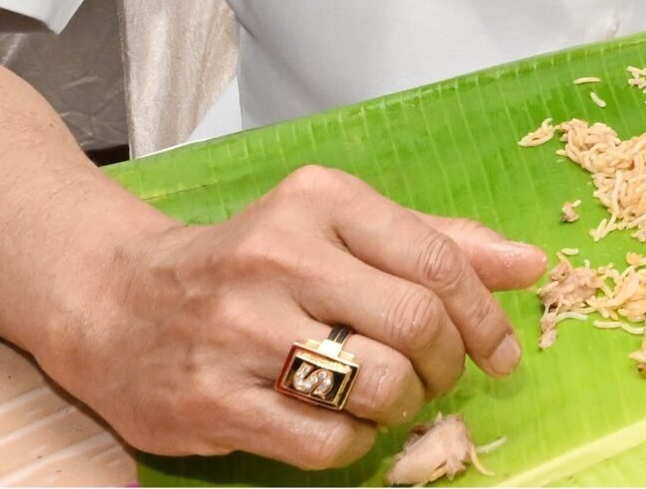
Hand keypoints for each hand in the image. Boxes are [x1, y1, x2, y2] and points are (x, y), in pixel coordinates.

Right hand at [38, 165, 544, 468]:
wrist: (115, 299)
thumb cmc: (249, 263)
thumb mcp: (337, 228)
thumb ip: (434, 242)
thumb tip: (531, 266)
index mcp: (319, 201)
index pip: (437, 259)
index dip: (485, 315)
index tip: (502, 349)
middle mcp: (279, 257)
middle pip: (417, 323)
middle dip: (447, 364)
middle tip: (437, 376)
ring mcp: (241, 331)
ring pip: (377, 384)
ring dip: (402, 405)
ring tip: (387, 397)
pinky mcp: (212, 399)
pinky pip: (325, 440)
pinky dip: (353, 443)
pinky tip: (338, 423)